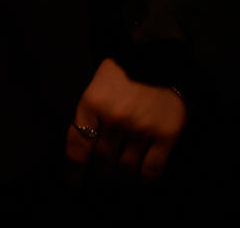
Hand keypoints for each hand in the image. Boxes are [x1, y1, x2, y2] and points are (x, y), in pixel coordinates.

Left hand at [64, 57, 185, 184]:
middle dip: (100, 173)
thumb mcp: (98, 84)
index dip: (74, 172)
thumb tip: (83, 152)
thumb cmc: (126, 71)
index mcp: (94, 103)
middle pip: (102, 162)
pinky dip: (144, 177)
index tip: (75, 182)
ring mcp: (141, 127)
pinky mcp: (165, 135)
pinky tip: (141, 173)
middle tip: (103, 175)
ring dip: (121, 176)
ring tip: (121, 173)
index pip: (77, 148)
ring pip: (125, 169)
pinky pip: (150, 170)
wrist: (164, 55)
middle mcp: (115, 117)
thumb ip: (89, 115)